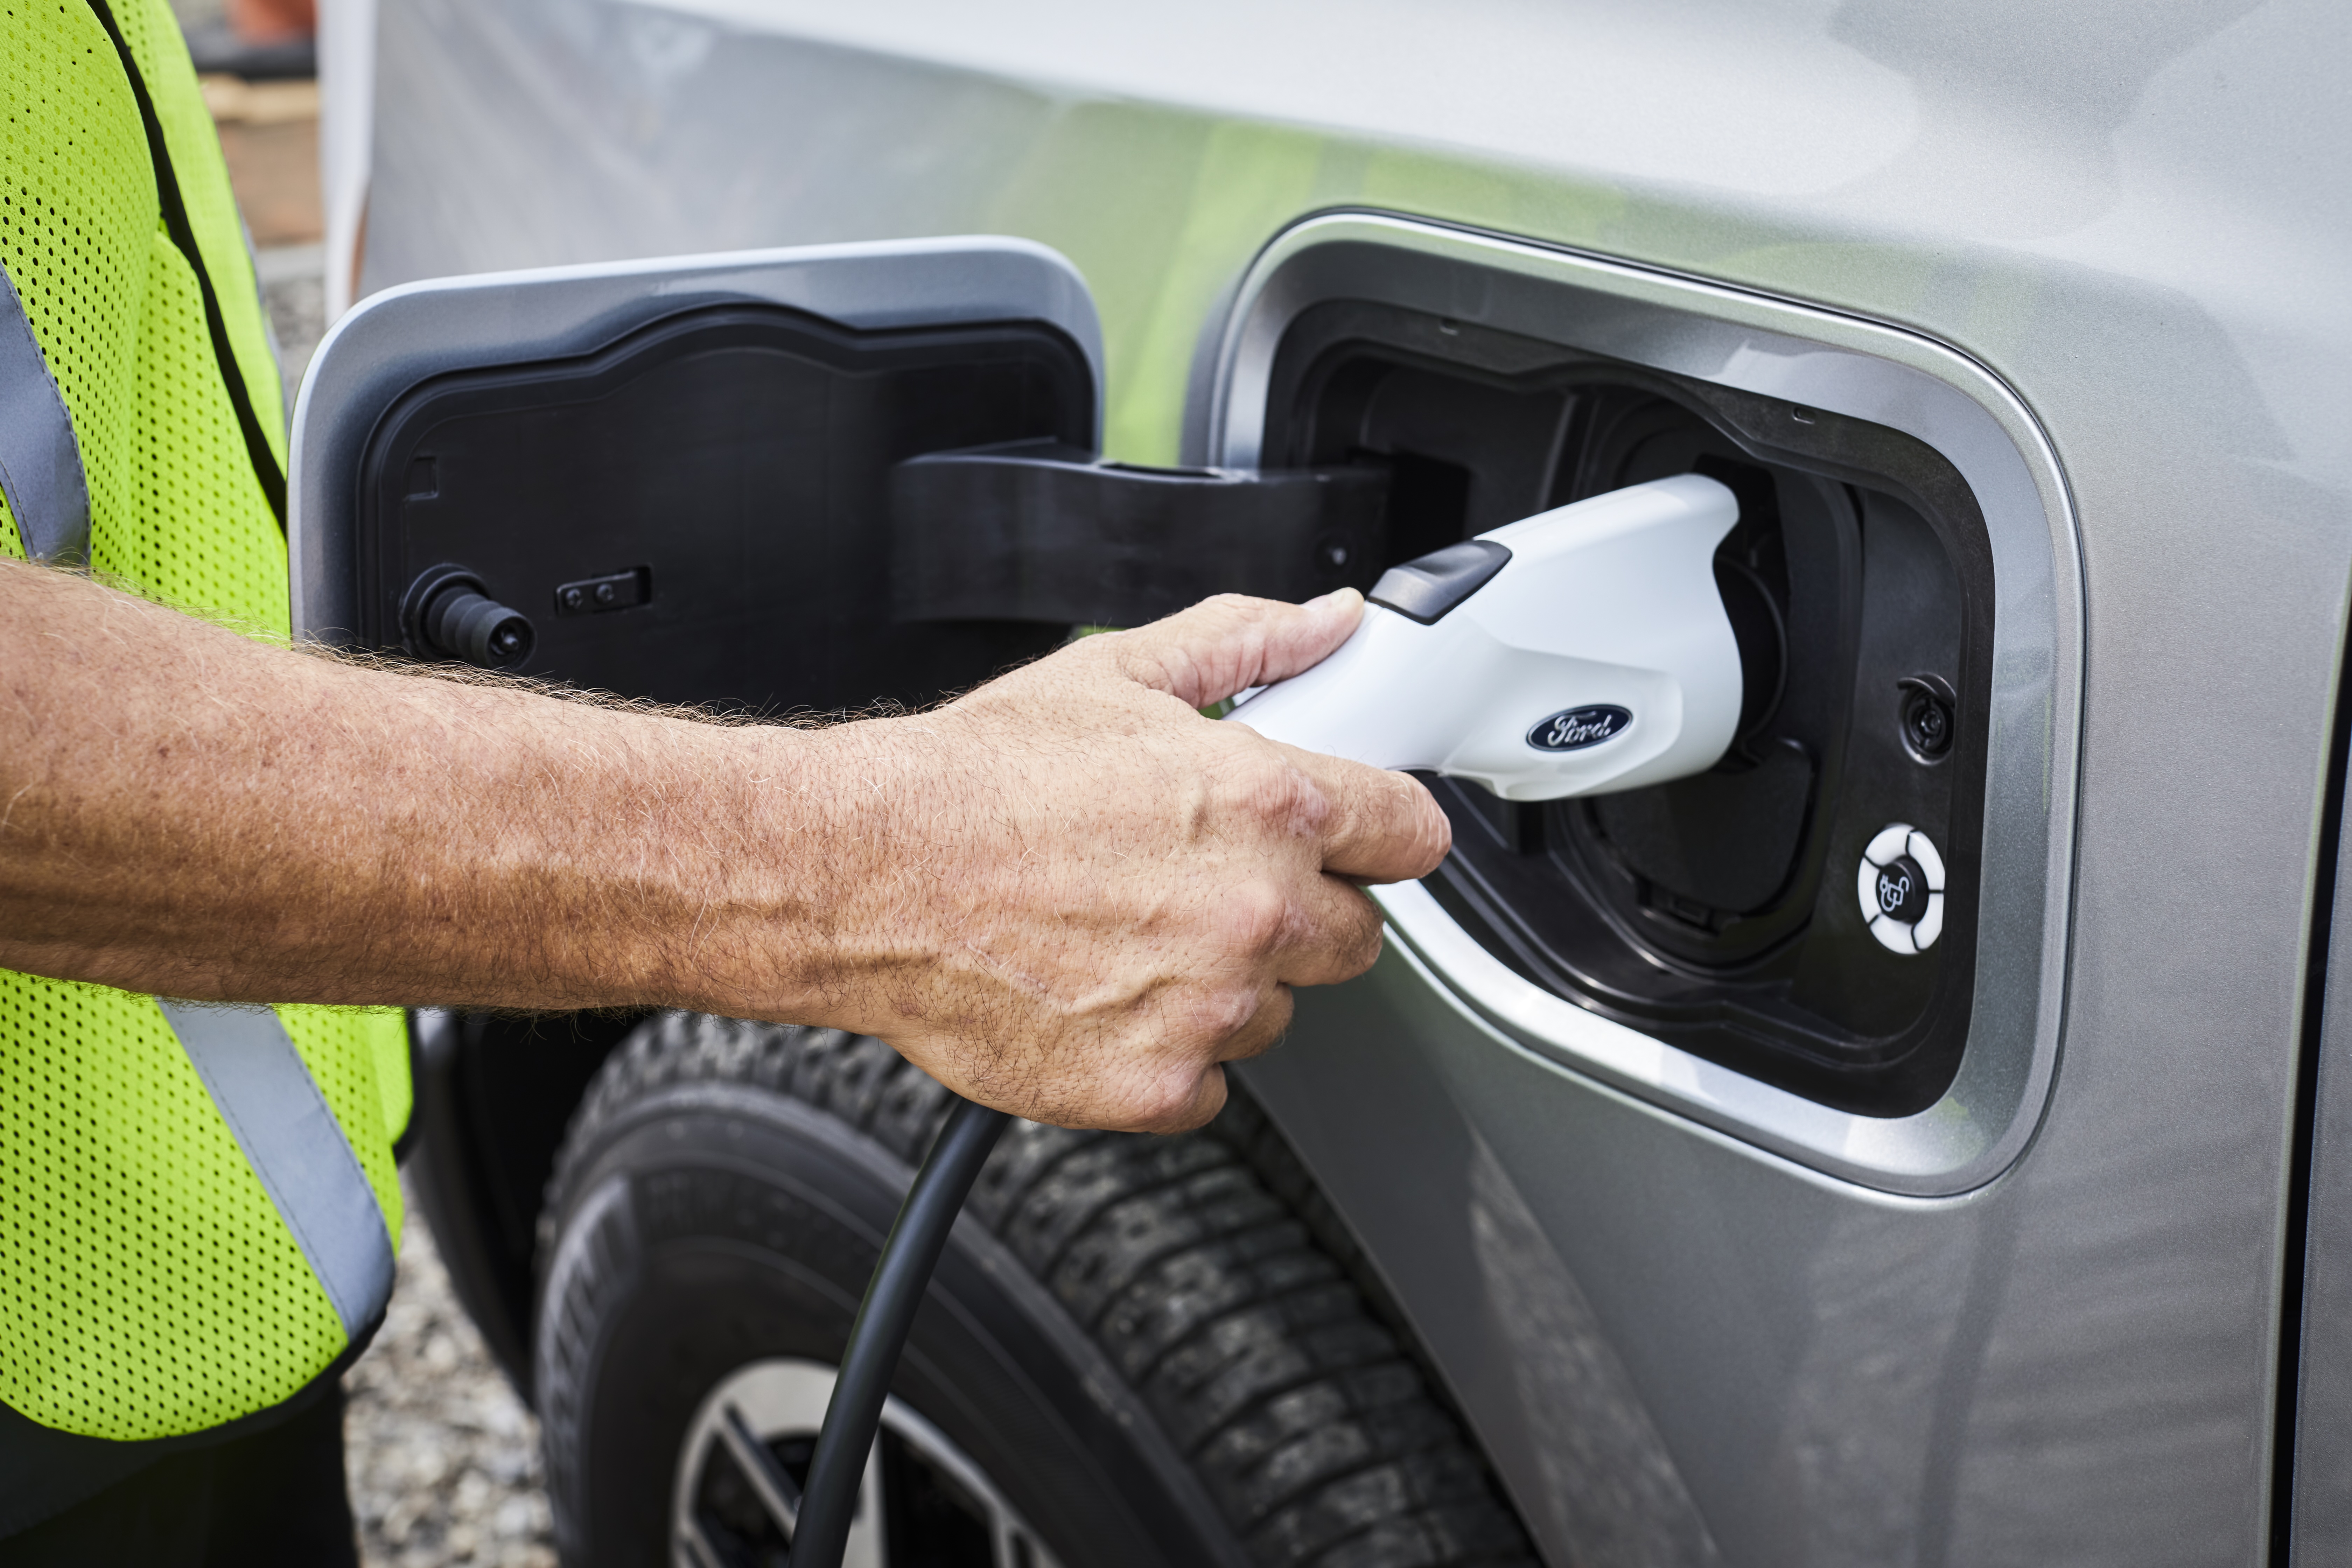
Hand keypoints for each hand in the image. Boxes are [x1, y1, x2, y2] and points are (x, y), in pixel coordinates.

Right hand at [793, 591, 1450, 1132]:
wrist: (868, 874)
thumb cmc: (977, 779)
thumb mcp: (1121, 674)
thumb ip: (1250, 644)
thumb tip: (1333, 620)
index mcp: (1268, 806)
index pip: (1411, 835)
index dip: (1382, 831)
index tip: (1353, 837)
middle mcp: (1253, 912)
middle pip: (1357, 937)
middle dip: (1300, 909)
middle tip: (1208, 881)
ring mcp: (1208, 1008)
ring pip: (1278, 1010)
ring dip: (1228, 981)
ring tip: (1131, 931)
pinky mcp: (1155, 1084)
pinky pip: (1210, 1081)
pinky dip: (1169, 1050)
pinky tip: (1106, 993)